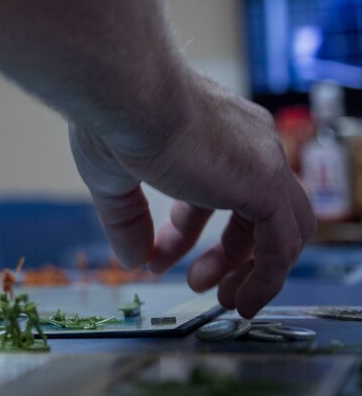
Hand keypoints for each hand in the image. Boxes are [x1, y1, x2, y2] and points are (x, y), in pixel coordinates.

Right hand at [69, 72, 314, 317]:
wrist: (128, 94)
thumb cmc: (113, 118)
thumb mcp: (112, 176)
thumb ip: (128, 219)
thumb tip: (133, 259)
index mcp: (212, 130)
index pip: (214, 188)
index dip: (186, 230)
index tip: (157, 256)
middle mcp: (248, 142)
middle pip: (257, 210)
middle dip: (228, 253)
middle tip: (197, 283)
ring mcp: (263, 162)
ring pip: (283, 228)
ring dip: (254, 271)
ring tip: (226, 302)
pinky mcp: (267, 186)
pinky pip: (283, 245)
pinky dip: (267, 279)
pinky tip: (241, 301)